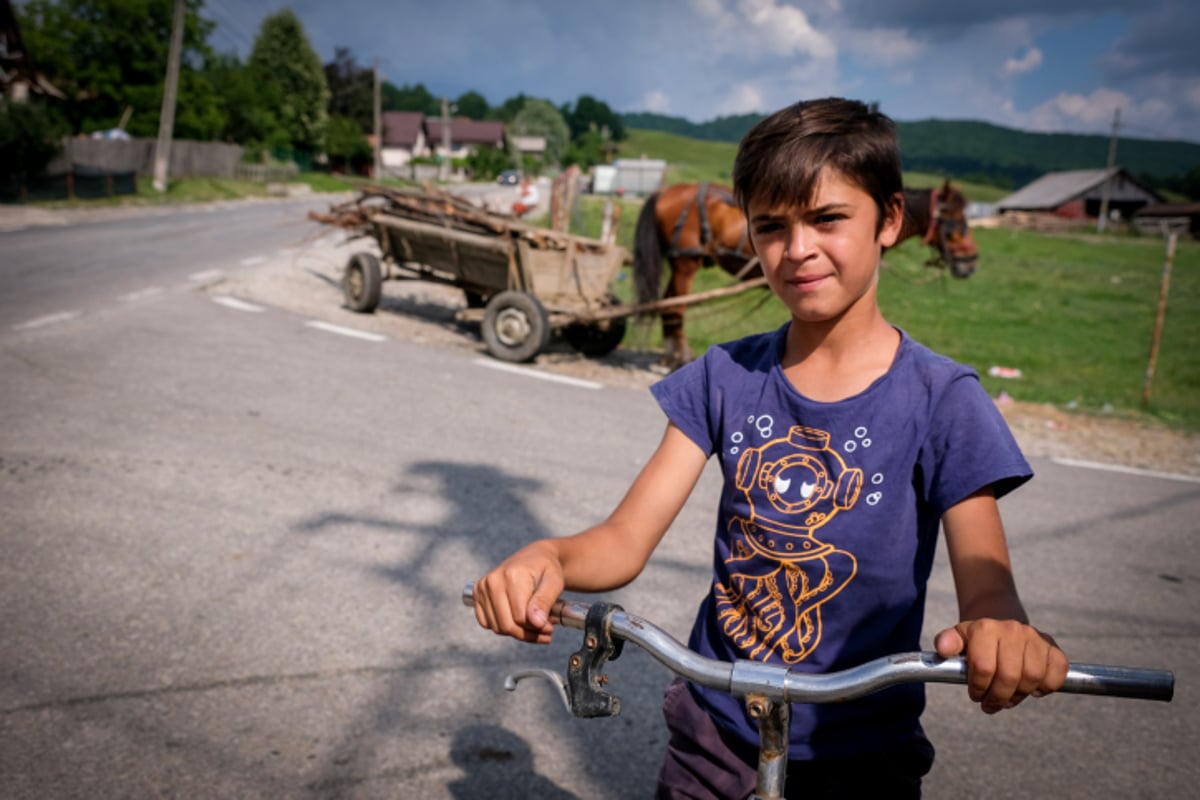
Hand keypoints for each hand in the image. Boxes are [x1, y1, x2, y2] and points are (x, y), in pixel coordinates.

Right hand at [472, 543, 563, 643]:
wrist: (535, 556)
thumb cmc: (547, 569)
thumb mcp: (555, 581)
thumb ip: (545, 601)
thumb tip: (536, 622)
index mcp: (512, 575)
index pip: (520, 617)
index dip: (537, 628)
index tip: (550, 627)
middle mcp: (493, 580)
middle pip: (507, 625)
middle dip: (527, 633)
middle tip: (544, 630)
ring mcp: (482, 587)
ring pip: (497, 627)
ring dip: (517, 632)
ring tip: (533, 624)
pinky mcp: (477, 593)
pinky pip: (486, 622)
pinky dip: (503, 627)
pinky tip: (517, 620)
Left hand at [935, 619, 1067, 713]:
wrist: (1001, 627)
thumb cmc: (977, 641)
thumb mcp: (958, 640)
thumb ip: (947, 643)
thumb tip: (942, 649)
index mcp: (986, 628)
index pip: (984, 667)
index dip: (979, 688)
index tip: (976, 694)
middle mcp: (1012, 630)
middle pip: (1010, 676)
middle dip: (998, 697)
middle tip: (991, 704)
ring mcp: (1035, 637)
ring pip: (1033, 678)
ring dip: (1020, 695)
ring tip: (1009, 697)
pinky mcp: (1053, 648)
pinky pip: (1056, 673)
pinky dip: (1046, 687)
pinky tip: (1033, 689)